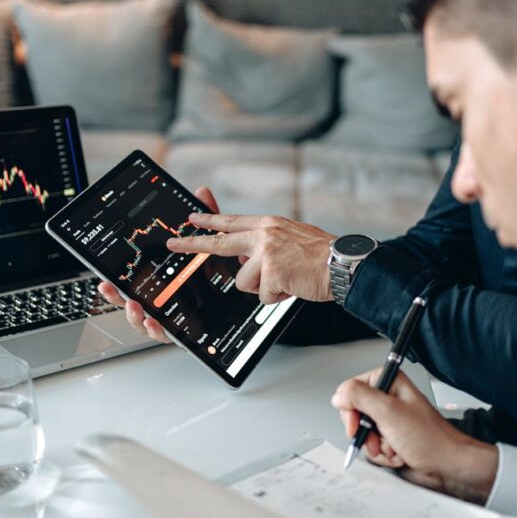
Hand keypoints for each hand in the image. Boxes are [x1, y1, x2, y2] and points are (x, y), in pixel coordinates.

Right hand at [96, 186, 221, 344]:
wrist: (248, 294)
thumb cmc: (222, 272)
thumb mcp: (215, 243)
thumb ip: (208, 219)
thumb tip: (202, 192)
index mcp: (163, 281)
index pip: (135, 281)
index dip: (117, 281)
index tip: (104, 277)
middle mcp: (163, 302)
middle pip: (131, 302)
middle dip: (116, 298)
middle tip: (109, 288)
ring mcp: (172, 319)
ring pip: (144, 322)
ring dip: (133, 316)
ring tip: (134, 306)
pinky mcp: (185, 332)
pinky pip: (167, 336)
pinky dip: (157, 330)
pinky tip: (154, 322)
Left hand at [165, 214, 335, 303]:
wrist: (343, 264)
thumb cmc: (321, 255)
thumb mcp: (292, 237)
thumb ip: (266, 243)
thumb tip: (246, 258)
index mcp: (269, 224)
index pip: (232, 221)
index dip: (210, 221)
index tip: (191, 220)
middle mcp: (264, 234)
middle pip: (220, 243)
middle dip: (193, 245)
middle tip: (173, 243)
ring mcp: (266, 253)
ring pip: (244, 281)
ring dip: (263, 288)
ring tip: (286, 281)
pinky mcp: (272, 273)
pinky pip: (263, 296)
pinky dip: (277, 297)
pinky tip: (292, 287)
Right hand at [331, 369, 498, 504]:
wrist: (447, 467)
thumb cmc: (430, 439)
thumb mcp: (389, 412)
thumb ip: (359, 397)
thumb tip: (338, 394)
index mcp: (390, 383)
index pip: (352, 388)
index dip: (350, 408)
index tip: (355, 422)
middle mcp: (389, 399)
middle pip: (354, 413)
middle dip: (365, 431)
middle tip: (378, 436)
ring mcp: (390, 421)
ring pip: (363, 434)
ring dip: (376, 446)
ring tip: (395, 447)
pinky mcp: (391, 439)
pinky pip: (372, 448)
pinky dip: (383, 455)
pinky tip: (399, 454)